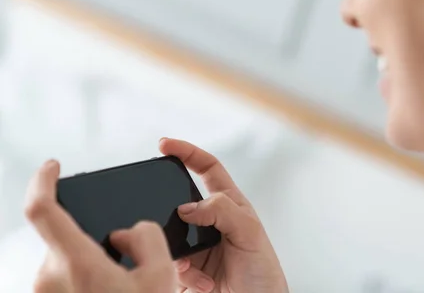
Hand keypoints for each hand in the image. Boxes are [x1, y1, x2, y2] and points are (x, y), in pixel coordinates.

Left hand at [25, 160, 176, 292]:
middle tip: (127, 265)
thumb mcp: (161, 276)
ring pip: (69, 257)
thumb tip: (130, 231)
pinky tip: (111, 292)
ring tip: (122, 287)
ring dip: (93, 261)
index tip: (52, 167)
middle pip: (69, 235)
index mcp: (77, 265)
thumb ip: (149, 237)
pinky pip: (67, 277)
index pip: (42, 210)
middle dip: (95, 237)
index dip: (44, 181)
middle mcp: (50, 278)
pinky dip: (88, 277)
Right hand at [159, 138, 287, 292]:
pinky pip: (168, 261)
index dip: (188, 152)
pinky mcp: (185, 269)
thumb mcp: (251, 233)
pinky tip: (201, 281)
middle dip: (168, 205)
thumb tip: (188, 206)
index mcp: (229, 205)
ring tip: (193, 263)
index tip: (165, 144)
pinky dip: (180, 271)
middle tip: (159, 211)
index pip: (207, 168)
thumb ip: (223, 212)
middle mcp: (210, 222)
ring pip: (169, 232)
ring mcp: (196, 245)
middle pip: (179, 200)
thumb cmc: (262, 271)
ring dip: (175, 247)